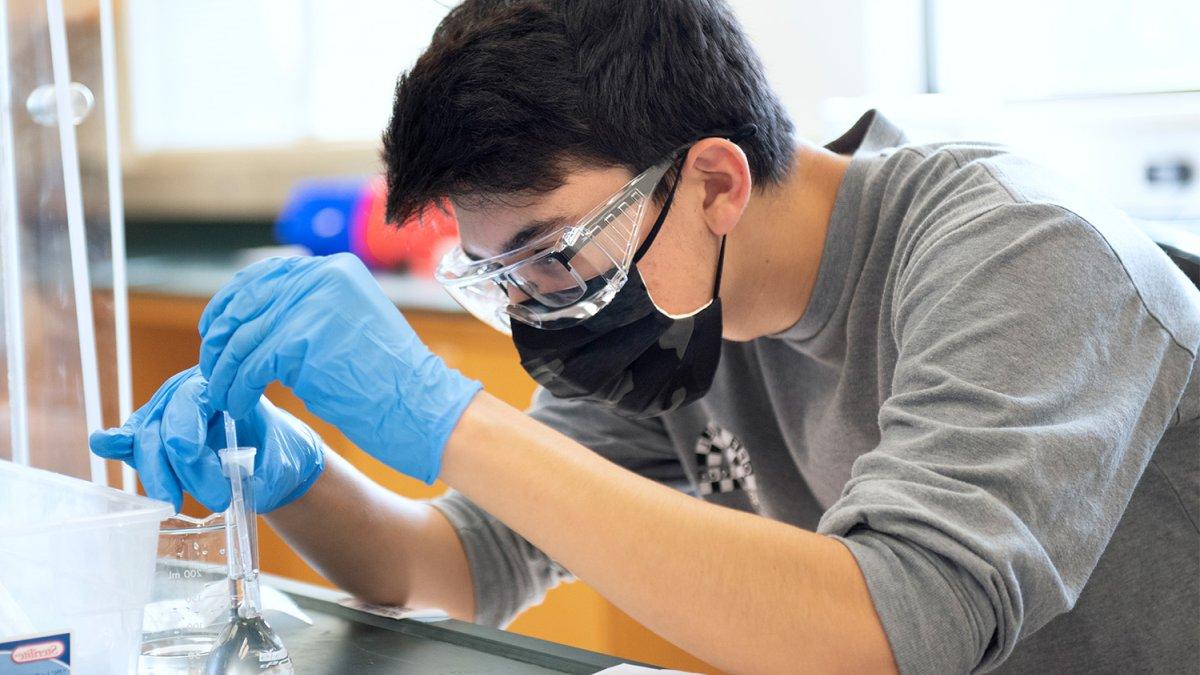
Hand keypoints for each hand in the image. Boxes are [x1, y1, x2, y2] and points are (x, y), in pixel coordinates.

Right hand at [89, 366, 325, 512]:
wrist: (276, 460)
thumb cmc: (280, 454)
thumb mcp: (283, 464)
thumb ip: (262, 477)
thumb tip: (240, 490)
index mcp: (223, 385)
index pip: (193, 400)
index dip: (187, 431)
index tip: (192, 457)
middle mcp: (188, 392)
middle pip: (162, 424)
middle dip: (175, 467)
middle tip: (211, 501)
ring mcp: (167, 413)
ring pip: (145, 439)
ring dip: (156, 474)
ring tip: (175, 504)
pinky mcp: (154, 436)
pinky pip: (132, 440)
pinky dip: (120, 445)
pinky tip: (107, 446)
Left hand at [197, 253, 481, 483]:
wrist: (421, 406)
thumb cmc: (390, 380)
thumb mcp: (351, 326)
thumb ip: (312, 313)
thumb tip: (258, 320)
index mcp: (336, 269)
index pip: (265, 275)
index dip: (231, 302)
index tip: (215, 329)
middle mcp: (322, 277)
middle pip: (247, 302)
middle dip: (221, 339)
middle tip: (211, 368)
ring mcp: (312, 305)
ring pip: (243, 337)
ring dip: (224, 370)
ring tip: (222, 393)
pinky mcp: (301, 340)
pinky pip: (250, 365)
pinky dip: (236, 387)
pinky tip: (238, 403)